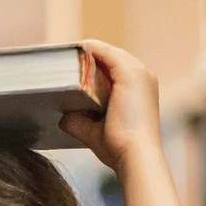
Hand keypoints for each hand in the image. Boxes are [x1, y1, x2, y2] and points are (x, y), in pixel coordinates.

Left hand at [58, 40, 161, 174]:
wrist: (135, 156)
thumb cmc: (119, 149)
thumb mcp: (95, 132)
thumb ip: (79, 121)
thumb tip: (63, 116)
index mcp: (139, 90)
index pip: (114, 69)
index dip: (92, 66)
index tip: (70, 67)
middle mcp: (143, 77)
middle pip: (111, 58)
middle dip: (87, 57)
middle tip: (62, 57)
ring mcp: (139, 74)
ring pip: (109, 53)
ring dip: (87, 50)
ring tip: (65, 52)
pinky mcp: (130, 74)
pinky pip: (106, 53)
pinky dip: (90, 49)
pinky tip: (74, 50)